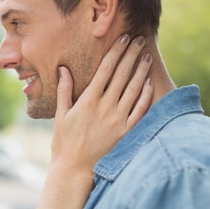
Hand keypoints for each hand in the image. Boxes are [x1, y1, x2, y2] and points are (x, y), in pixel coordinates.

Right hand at [51, 35, 152, 174]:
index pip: (106, 69)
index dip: (115, 51)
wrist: (76, 170)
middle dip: (131, 54)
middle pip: (122, 74)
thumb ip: (64, 91)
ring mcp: (118, 120)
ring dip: (141, 70)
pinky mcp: (127, 132)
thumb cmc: (65, 143)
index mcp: (88, 100)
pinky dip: (145, 94)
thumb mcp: (60, 115)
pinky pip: (140, 109)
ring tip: (147, 56)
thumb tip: (63, 69)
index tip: (122, 38)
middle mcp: (105, 107)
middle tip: (139, 40)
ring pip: (134, 89)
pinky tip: (149, 83)